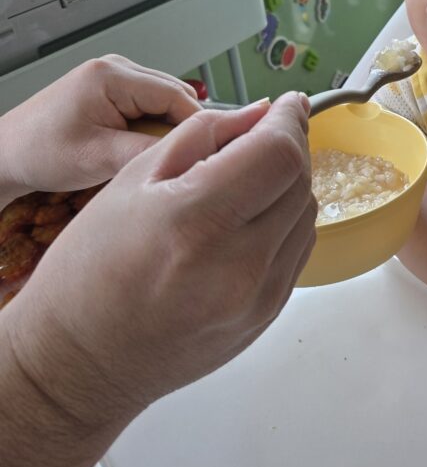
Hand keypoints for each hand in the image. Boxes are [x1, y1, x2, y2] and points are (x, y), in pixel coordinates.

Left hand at [0, 55, 200, 201]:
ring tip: (159, 157)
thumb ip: (148, 153)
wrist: (9, 154)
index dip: (198, 125)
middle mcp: (116, 69)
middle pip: (176, 96)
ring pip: (167, 103)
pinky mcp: (114, 92)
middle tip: (187, 160)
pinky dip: (154, 129)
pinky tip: (144, 149)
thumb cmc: (39, 152)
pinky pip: (152, 108)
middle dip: (184, 128)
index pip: (176, 95)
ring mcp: (116, 78)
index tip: (213, 149)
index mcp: (111, 75)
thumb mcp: (99, 158)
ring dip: (168, 130)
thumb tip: (190, 154)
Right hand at [6, 93, 316, 428]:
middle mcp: (238, 266)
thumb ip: (202, 137)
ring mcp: (258, 298)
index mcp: (196, 223)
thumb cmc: (89, 275)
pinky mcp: (266, 317)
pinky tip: (249, 218)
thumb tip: (257, 114)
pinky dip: (284, 222)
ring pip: (306, 216)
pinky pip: (297, 251)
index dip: (289, 121)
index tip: (287, 105)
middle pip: (300, 182)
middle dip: (288, 147)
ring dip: (288, 186)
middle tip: (261, 135)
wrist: (81, 362)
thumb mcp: (130, 182)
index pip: (279, 155)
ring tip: (247, 180)